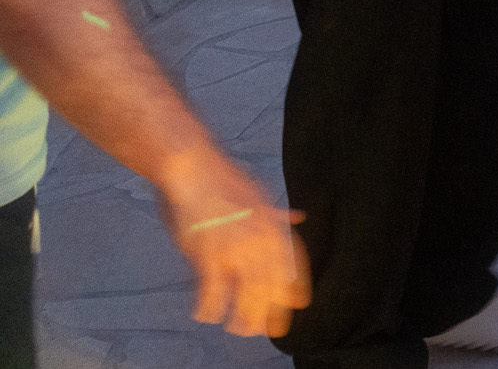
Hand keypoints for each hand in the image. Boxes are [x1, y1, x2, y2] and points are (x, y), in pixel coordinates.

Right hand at [156, 150, 309, 337]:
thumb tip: (299, 216)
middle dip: (270, 312)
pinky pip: (212, 290)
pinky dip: (209, 306)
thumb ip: (278, 214)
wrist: (195, 168)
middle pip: (272, 286)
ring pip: (246, 294)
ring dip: (242, 316)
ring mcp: (236, 248)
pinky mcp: (208, 253)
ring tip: (237, 329)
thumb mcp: (260, 196)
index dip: (295, 289)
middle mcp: (261, 240)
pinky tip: (205, 315)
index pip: (294, 266)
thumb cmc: (224, 182)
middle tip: (264, 331)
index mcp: (275, 226)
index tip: (297, 306)